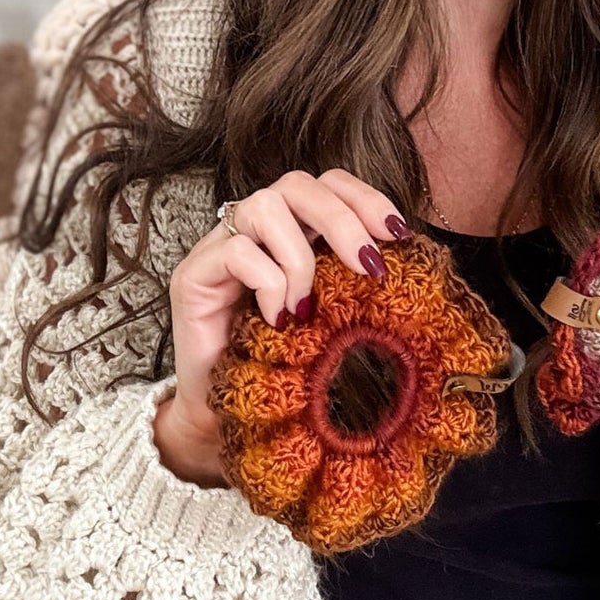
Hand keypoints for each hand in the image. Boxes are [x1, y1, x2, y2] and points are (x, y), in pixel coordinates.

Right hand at [162, 168, 412, 448]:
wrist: (226, 416)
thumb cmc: (284, 365)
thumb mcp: (332, 316)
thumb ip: (355, 282)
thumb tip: (407, 260)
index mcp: (291, 230)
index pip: (327, 183)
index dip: (364, 197)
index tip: (399, 234)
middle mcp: (253, 229)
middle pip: (297, 183)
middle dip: (343, 219)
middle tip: (369, 266)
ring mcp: (218, 247)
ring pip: (265, 206)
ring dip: (300, 257)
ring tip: (308, 307)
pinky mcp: (192, 275)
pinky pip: (237, 252)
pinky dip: (270, 284)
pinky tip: (279, 320)